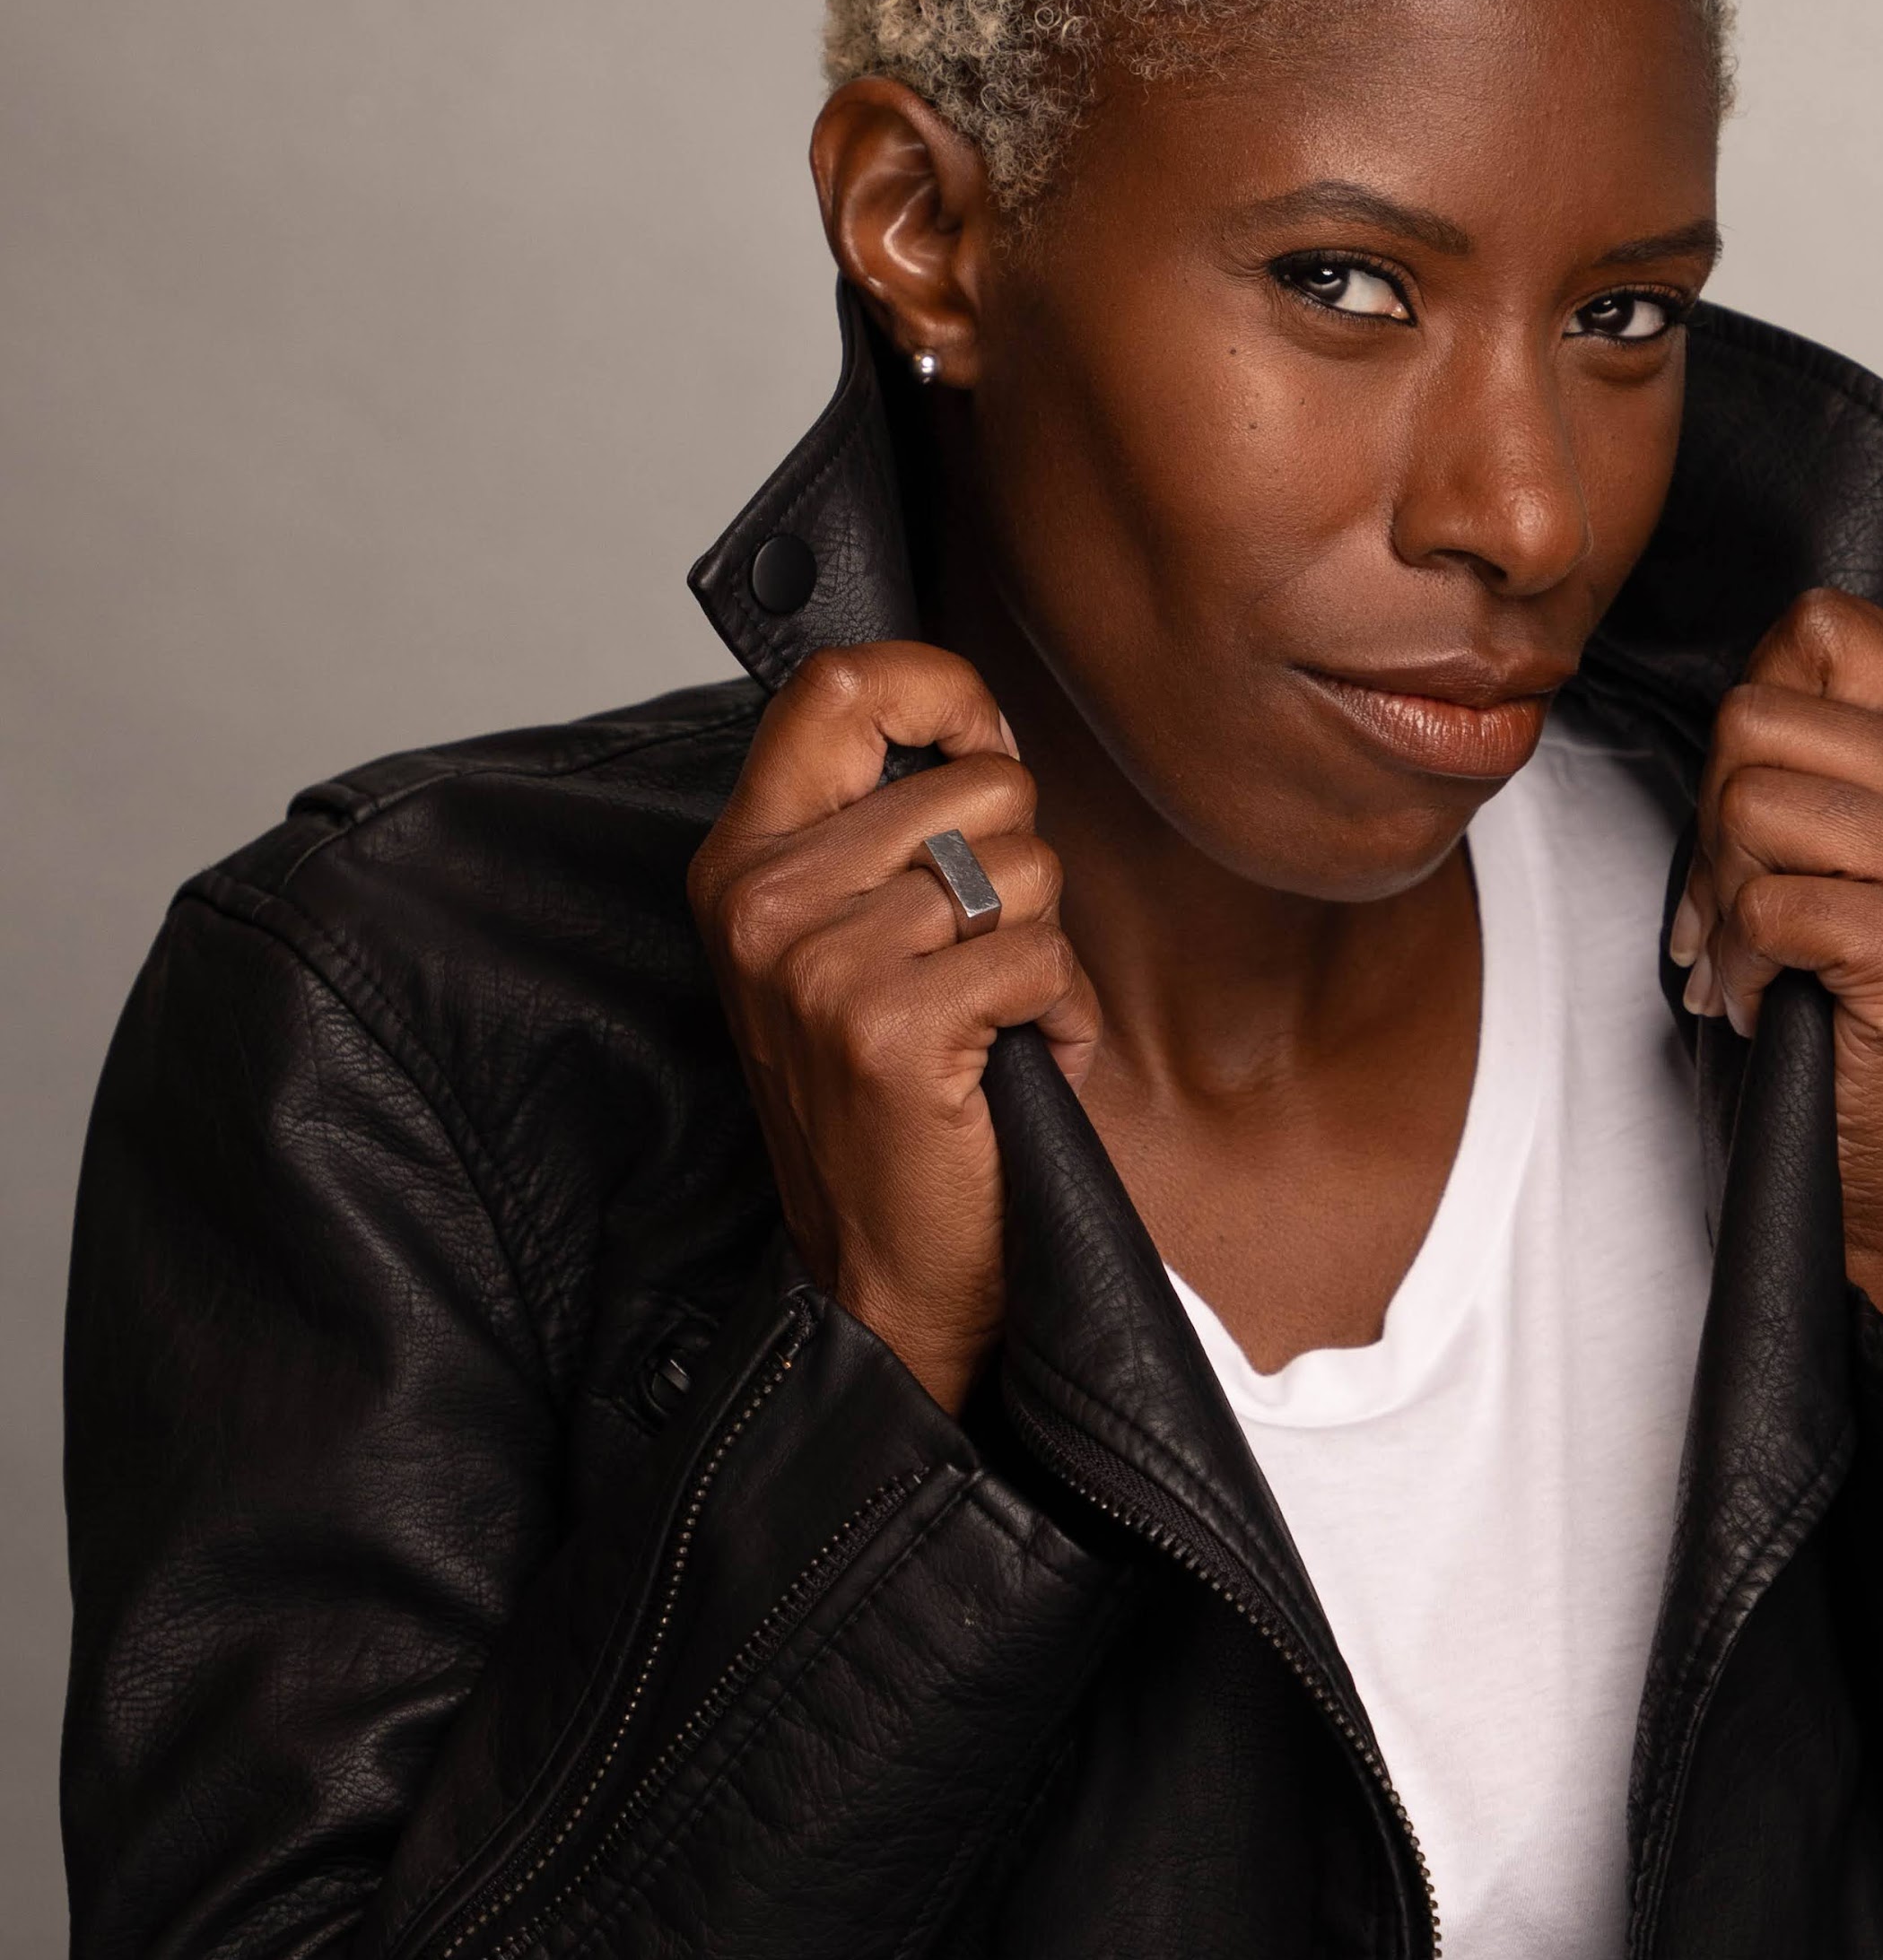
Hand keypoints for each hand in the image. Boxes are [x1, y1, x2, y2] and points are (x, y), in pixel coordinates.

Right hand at [687, 643, 1099, 1413]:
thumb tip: (980, 728)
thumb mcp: (851, 942)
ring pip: (1026, 869)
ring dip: (1043, 949)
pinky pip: (1043, 957)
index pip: (839, 685)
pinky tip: (1013, 1063)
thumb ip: (887, 831)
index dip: (942, 689)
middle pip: (974, 781)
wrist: (884, 1274)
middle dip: (1024, 864)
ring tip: (991, 1018)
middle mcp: (762, 900)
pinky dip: (1061, 1014)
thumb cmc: (893, 1103)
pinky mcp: (886, 1027)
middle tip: (980, 956)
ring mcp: (816, 964)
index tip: (982, 744)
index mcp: (743, 861)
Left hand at [1672, 591, 1882, 1359]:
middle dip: (1713, 816)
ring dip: (1720, 897)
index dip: (1753, 715)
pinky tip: (1765, 996)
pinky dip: (1734, 962)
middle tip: (1736, 899)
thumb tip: (1744, 680)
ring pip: (1750, 806)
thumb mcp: (1845, 841)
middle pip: (1759, 717)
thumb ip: (1814, 745)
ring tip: (1754, 951)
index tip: (1759, 807)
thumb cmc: (1849, 992)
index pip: (1822, 628)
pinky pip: (1765, 905)